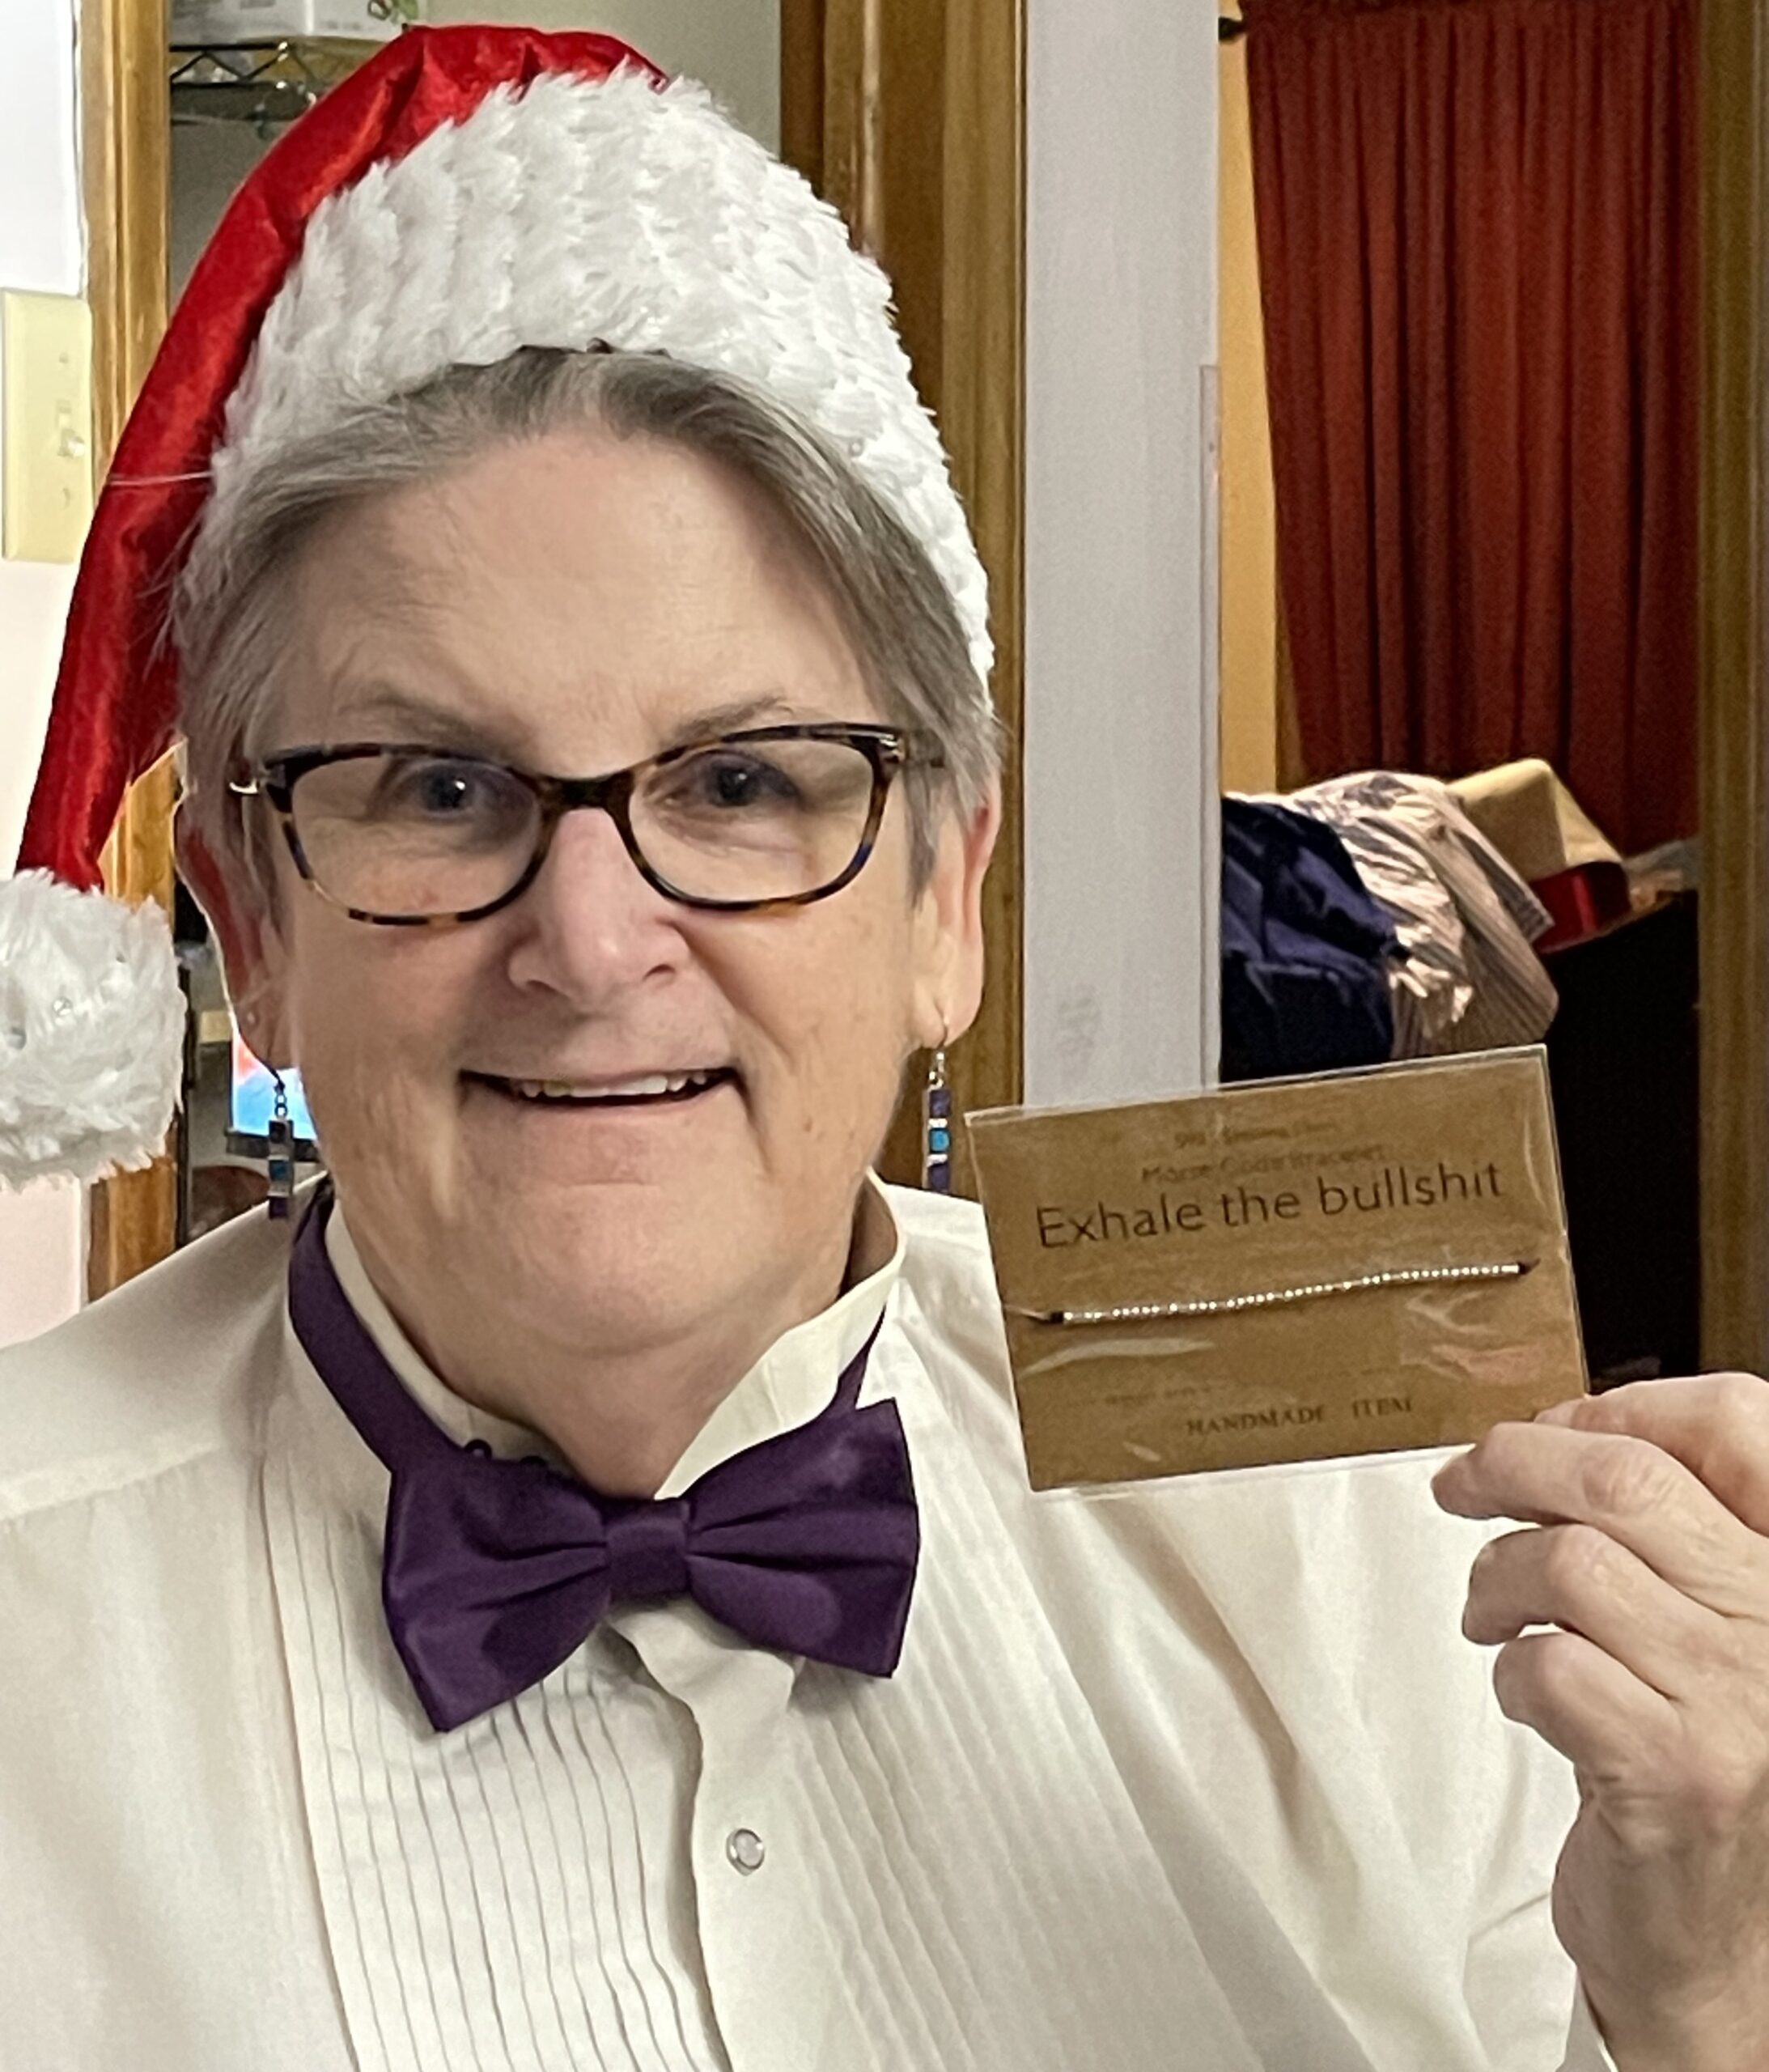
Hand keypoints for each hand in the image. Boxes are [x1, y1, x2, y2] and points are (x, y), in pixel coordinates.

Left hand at [1433, 1377, 1768, 2071]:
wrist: (1717, 1939)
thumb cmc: (1691, 1757)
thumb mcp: (1704, 1622)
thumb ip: (1660, 1526)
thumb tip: (1561, 1429)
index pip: (1744, 1425)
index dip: (1630, 1402)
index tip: (1557, 1424)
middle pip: (1627, 1480)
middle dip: (1515, 1463)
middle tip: (1463, 1485)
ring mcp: (1736, 1699)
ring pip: (1570, 1565)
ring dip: (1497, 1578)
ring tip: (1491, 1612)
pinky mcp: (1673, 1770)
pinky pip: (1550, 1666)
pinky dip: (1506, 1669)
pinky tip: (1521, 1691)